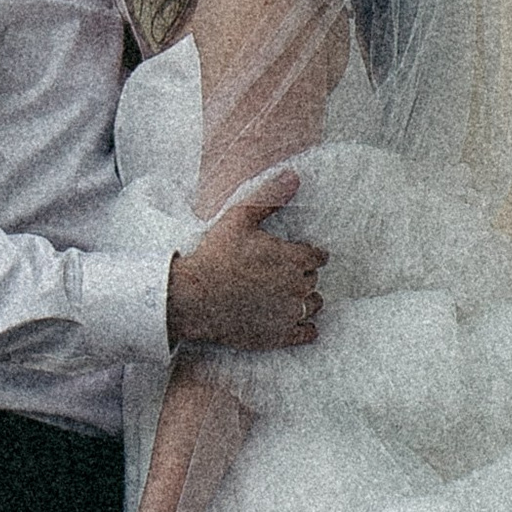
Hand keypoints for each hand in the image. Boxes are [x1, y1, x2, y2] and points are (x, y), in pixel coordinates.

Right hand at [168, 171, 323, 349]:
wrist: (194, 298)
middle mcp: (298, 286)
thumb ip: (270, 197)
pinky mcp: (280, 336)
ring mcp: (290, 313)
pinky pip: (307, 333)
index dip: (309, 254)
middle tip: (285, 274)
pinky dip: (305, 328)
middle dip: (303, 275)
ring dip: (306, 299)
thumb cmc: (215, 256)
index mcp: (293, 258)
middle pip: (314, 280)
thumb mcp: (240, 217)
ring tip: (289, 296)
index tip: (299, 255)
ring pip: (314, 305)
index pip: (318, 256)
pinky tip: (295, 322)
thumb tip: (293, 175)